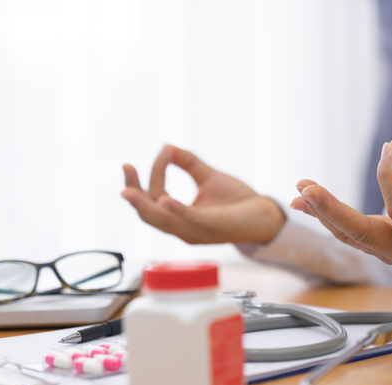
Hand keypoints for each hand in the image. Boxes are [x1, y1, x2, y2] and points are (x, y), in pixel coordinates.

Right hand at [121, 144, 284, 243]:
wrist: (265, 214)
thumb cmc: (237, 201)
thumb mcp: (207, 176)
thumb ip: (187, 162)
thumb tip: (166, 146)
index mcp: (179, 218)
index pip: (153, 199)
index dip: (144, 179)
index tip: (148, 156)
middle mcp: (183, 229)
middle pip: (149, 215)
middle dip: (134, 195)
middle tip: (126, 170)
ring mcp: (196, 232)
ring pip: (162, 222)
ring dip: (145, 206)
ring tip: (129, 192)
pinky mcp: (213, 229)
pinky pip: (189, 221)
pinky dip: (175, 211)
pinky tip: (164, 199)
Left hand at [289, 140, 391, 270]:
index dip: (391, 179)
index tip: (389, 151)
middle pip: (364, 236)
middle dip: (333, 212)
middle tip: (308, 190)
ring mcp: (390, 256)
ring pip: (351, 237)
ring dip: (322, 212)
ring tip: (301, 188)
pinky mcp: (376, 249)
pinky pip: (348, 234)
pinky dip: (325, 216)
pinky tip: (304, 201)